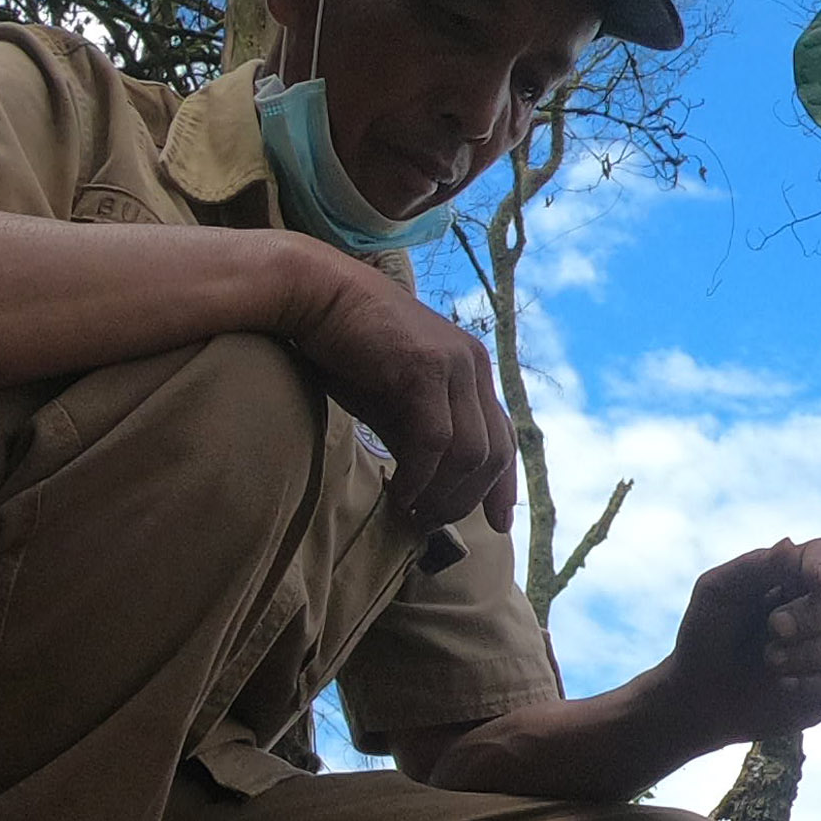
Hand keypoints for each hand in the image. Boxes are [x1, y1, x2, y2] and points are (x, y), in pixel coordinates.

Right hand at [287, 252, 517, 534]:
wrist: (315, 295)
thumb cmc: (347, 349)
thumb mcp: (393, 401)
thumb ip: (419, 435)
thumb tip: (433, 489)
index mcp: (473, 369)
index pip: (505, 436)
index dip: (503, 485)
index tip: (497, 525)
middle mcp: (474, 364)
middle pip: (494, 453)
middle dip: (468, 499)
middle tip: (432, 523)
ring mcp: (453, 364)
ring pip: (470, 452)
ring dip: (444, 493)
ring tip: (414, 512)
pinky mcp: (424, 368)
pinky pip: (435, 440)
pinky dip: (420, 476)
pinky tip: (400, 493)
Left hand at [655, 539, 820, 744]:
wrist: (695, 694)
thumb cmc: (707, 633)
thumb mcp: (720, 589)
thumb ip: (759, 565)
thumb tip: (792, 544)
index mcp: (796, 577)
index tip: (816, 580)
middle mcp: (820, 610)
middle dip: (815, 615)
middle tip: (774, 627)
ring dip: (810, 652)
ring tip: (770, 660)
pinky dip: (813, 685)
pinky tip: (784, 686)